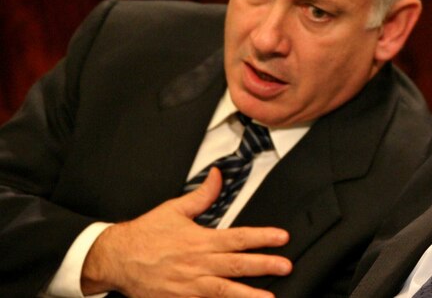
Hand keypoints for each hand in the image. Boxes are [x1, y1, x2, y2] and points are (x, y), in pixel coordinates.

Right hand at [81, 168, 290, 297]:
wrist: (115, 259)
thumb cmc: (145, 235)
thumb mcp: (174, 209)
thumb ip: (202, 195)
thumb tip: (218, 175)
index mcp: (201, 240)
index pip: (239, 238)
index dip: (262, 237)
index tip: (282, 237)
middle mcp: (198, 264)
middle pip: (237, 265)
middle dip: (264, 265)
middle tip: (286, 266)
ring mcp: (190, 286)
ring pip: (224, 291)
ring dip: (248, 295)